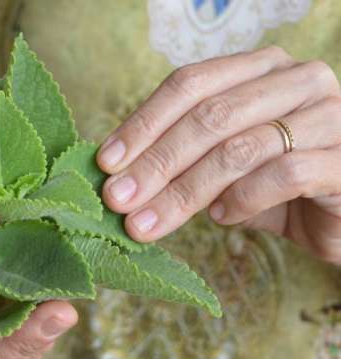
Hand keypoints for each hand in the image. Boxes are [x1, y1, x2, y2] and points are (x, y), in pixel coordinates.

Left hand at [96, 46, 340, 264]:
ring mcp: (329, 115)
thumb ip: (182, 158)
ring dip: (183, 191)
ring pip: (239, 149)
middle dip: (155, 163)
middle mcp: (296, 80)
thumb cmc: (274, 186)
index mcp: (260, 68)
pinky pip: (282, 176)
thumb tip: (116, 174)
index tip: (105, 162)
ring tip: (147, 222)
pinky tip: (220, 218)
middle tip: (118, 199)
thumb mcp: (222, 165)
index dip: (143, 123)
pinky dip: (242, 200)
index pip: (189, 84)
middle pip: (209, 116)